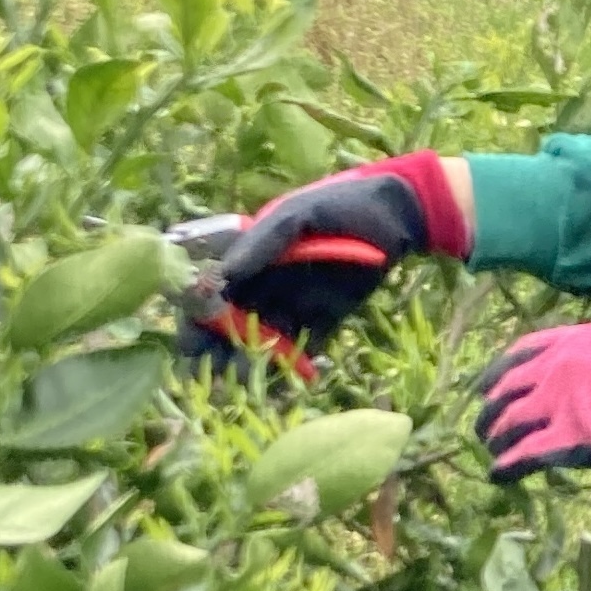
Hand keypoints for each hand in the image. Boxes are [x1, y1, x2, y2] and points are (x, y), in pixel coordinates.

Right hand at [183, 152, 471, 361]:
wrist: (399, 217)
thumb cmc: (342, 205)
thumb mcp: (298, 216)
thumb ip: (262, 242)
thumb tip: (222, 275)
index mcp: (250, 255)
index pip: (210, 289)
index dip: (196, 315)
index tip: (191, 339)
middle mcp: (264, 283)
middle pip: (227, 322)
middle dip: (214, 349)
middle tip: (208, 375)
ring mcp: (291, 303)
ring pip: (257, 341)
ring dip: (245, 364)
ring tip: (240, 385)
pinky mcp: (320, 322)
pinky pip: (297, 350)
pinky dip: (287, 367)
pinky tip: (278, 384)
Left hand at [475, 320, 590, 481]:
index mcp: (570, 343)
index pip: (520, 354)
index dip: (497, 373)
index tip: (485, 385)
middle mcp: (553, 370)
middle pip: (505, 390)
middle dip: (491, 409)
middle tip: (484, 425)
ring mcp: (554, 404)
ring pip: (508, 423)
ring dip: (495, 438)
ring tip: (490, 450)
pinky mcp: (563, 440)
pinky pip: (524, 454)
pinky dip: (506, 466)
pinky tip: (497, 475)